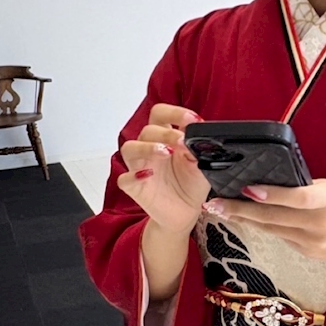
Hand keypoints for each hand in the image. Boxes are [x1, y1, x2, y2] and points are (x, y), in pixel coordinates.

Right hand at [117, 103, 210, 235]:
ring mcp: (140, 167)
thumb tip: (196, 139)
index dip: (175, 113)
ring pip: (129, 148)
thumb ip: (198, 151)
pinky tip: (148, 176)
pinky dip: (133, 176)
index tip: (193, 120)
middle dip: (165, 133)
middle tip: (181, 141)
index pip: (162, 114)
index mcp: (166, 138)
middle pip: (147, 129)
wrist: (186, 213)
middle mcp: (150, 148)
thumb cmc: (191, 185)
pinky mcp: (134, 187)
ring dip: (147, 147)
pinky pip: (124, 179)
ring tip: (166, 153)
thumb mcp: (201, 166)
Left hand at [203, 179, 325, 276]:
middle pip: (274, 218)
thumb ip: (306, 189)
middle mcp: (320, 225)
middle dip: (241, 210)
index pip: (297, 198)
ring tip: (222, 210)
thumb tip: (271, 184)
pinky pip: (282, 238)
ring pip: (272, 230)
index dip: (271, 195)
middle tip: (216, 203)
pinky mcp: (309, 254)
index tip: (247, 188)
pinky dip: (266, 227)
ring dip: (246, 220)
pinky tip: (250, 220)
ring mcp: (313, 243)